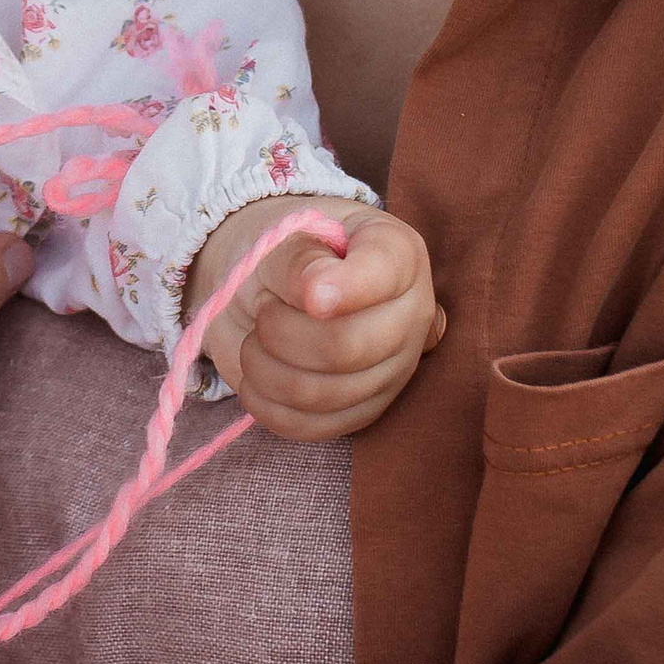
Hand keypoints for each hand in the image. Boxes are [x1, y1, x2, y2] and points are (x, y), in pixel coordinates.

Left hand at [194, 199, 440, 441]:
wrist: (263, 292)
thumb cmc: (282, 257)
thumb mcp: (282, 238)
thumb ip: (300, 258)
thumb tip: (317, 294)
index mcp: (398, 255)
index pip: (384, 274)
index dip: (345, 289)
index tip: (308, 296)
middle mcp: (409, 315)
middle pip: (347, 346)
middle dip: (281, 331)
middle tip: (263, 308)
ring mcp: (392, 370)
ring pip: (324, 392)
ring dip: (265, 366)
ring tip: (255, 339)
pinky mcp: (364, 411)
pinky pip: (313, 426)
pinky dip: (267, 404)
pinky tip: (255, 377)